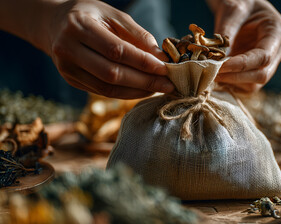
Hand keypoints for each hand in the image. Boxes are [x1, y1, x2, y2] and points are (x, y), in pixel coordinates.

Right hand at [46, 0, 172, 98]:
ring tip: (158, 88)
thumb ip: (137, 34)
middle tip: (168, 84)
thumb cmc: (90, 16)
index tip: (165, 67)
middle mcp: (67, 48)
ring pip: (107, 88)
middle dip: (144, 81)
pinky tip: (142, 90)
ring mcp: (66, 68)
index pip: (116, 50)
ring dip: (137, 91)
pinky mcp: (71, 80)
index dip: (142, 62)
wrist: (55, 24)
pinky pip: (102, 92)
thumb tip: (160, 56)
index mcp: (78, 26)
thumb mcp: (113, 15)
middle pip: (111, 73)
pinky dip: (126, 93)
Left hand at [210, 0, 280, 91]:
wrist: (243, 6)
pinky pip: (247, 85)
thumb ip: (226, 30)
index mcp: (277, 32)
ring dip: (232, 83)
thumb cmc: (240, 2)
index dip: (241, 65)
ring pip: (255, 84)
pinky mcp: (258, 70)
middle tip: (211, 73)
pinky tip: (218, 76)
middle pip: (262, 75)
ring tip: (212, 74)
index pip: (264, 57)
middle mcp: (278, 50)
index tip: (220, 66)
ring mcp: (270, 62)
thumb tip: (216, 56)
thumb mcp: (232, 9)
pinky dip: (232, 84)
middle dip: (235, 77)